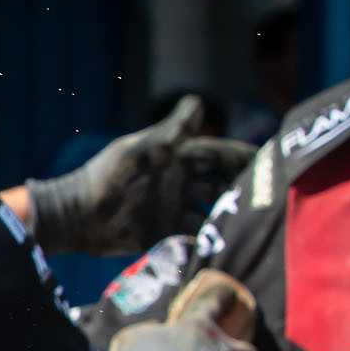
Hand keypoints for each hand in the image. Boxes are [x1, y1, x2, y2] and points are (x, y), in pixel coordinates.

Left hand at [25, 96, 255, 256]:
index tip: (272, 163)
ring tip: (254, 228)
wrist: (76, 214)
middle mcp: (177, 183)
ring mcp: (171, 209)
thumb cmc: (107, 176)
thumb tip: (198, 101)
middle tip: (272, 201)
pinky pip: (191, 238)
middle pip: (220, 185)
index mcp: (175, 158)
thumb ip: (171, 131)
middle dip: (242, 191)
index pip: (219, 156)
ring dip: (228, 219)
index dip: (243, 158)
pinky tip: (228, 249)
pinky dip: (208, 241)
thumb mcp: (141, 150)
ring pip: (210, 213)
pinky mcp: (161, 234)